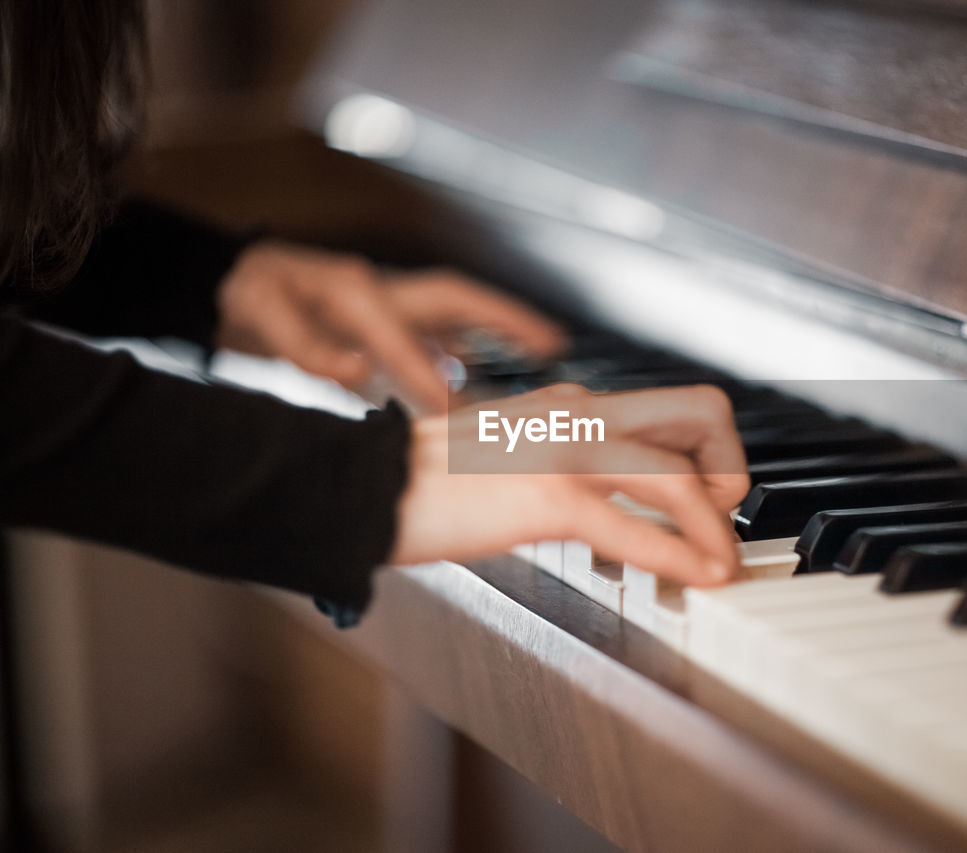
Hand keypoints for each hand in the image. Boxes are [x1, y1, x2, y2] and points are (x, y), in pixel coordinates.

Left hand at [215, 241, 565, 410]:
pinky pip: (434, 325)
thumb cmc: (246, 297)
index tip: (466, 421)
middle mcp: (378, 290)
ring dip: (496, 329)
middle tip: (553, 344)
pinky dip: (462, 343)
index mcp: (352, 296)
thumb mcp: (264, 318)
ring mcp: (384, 297)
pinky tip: (478, 367)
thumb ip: (308, 348)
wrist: (226, 279)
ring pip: (452, 313)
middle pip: (456, 301)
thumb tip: (352, 369)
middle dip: (506, 320)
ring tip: (542, 351)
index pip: (406, 344)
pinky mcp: (379, 310)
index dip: (435, 383)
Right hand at [389, 384, 750, 585]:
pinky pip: (633, 528)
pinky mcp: (544, 495)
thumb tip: (613, 498)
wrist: (365, 486)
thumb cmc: (431, 482)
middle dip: (731, 469)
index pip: (677, 407)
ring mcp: (564, 450)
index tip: (711, 499)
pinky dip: (680, 556)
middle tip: (724, 517)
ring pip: (677, 475)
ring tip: (724, 565)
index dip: (711, 453)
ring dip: (716, 527)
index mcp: (574, 404)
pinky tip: (697, 577)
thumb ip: (566, 462)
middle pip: (700, 412)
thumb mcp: (515, 454)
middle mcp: (580, 413)